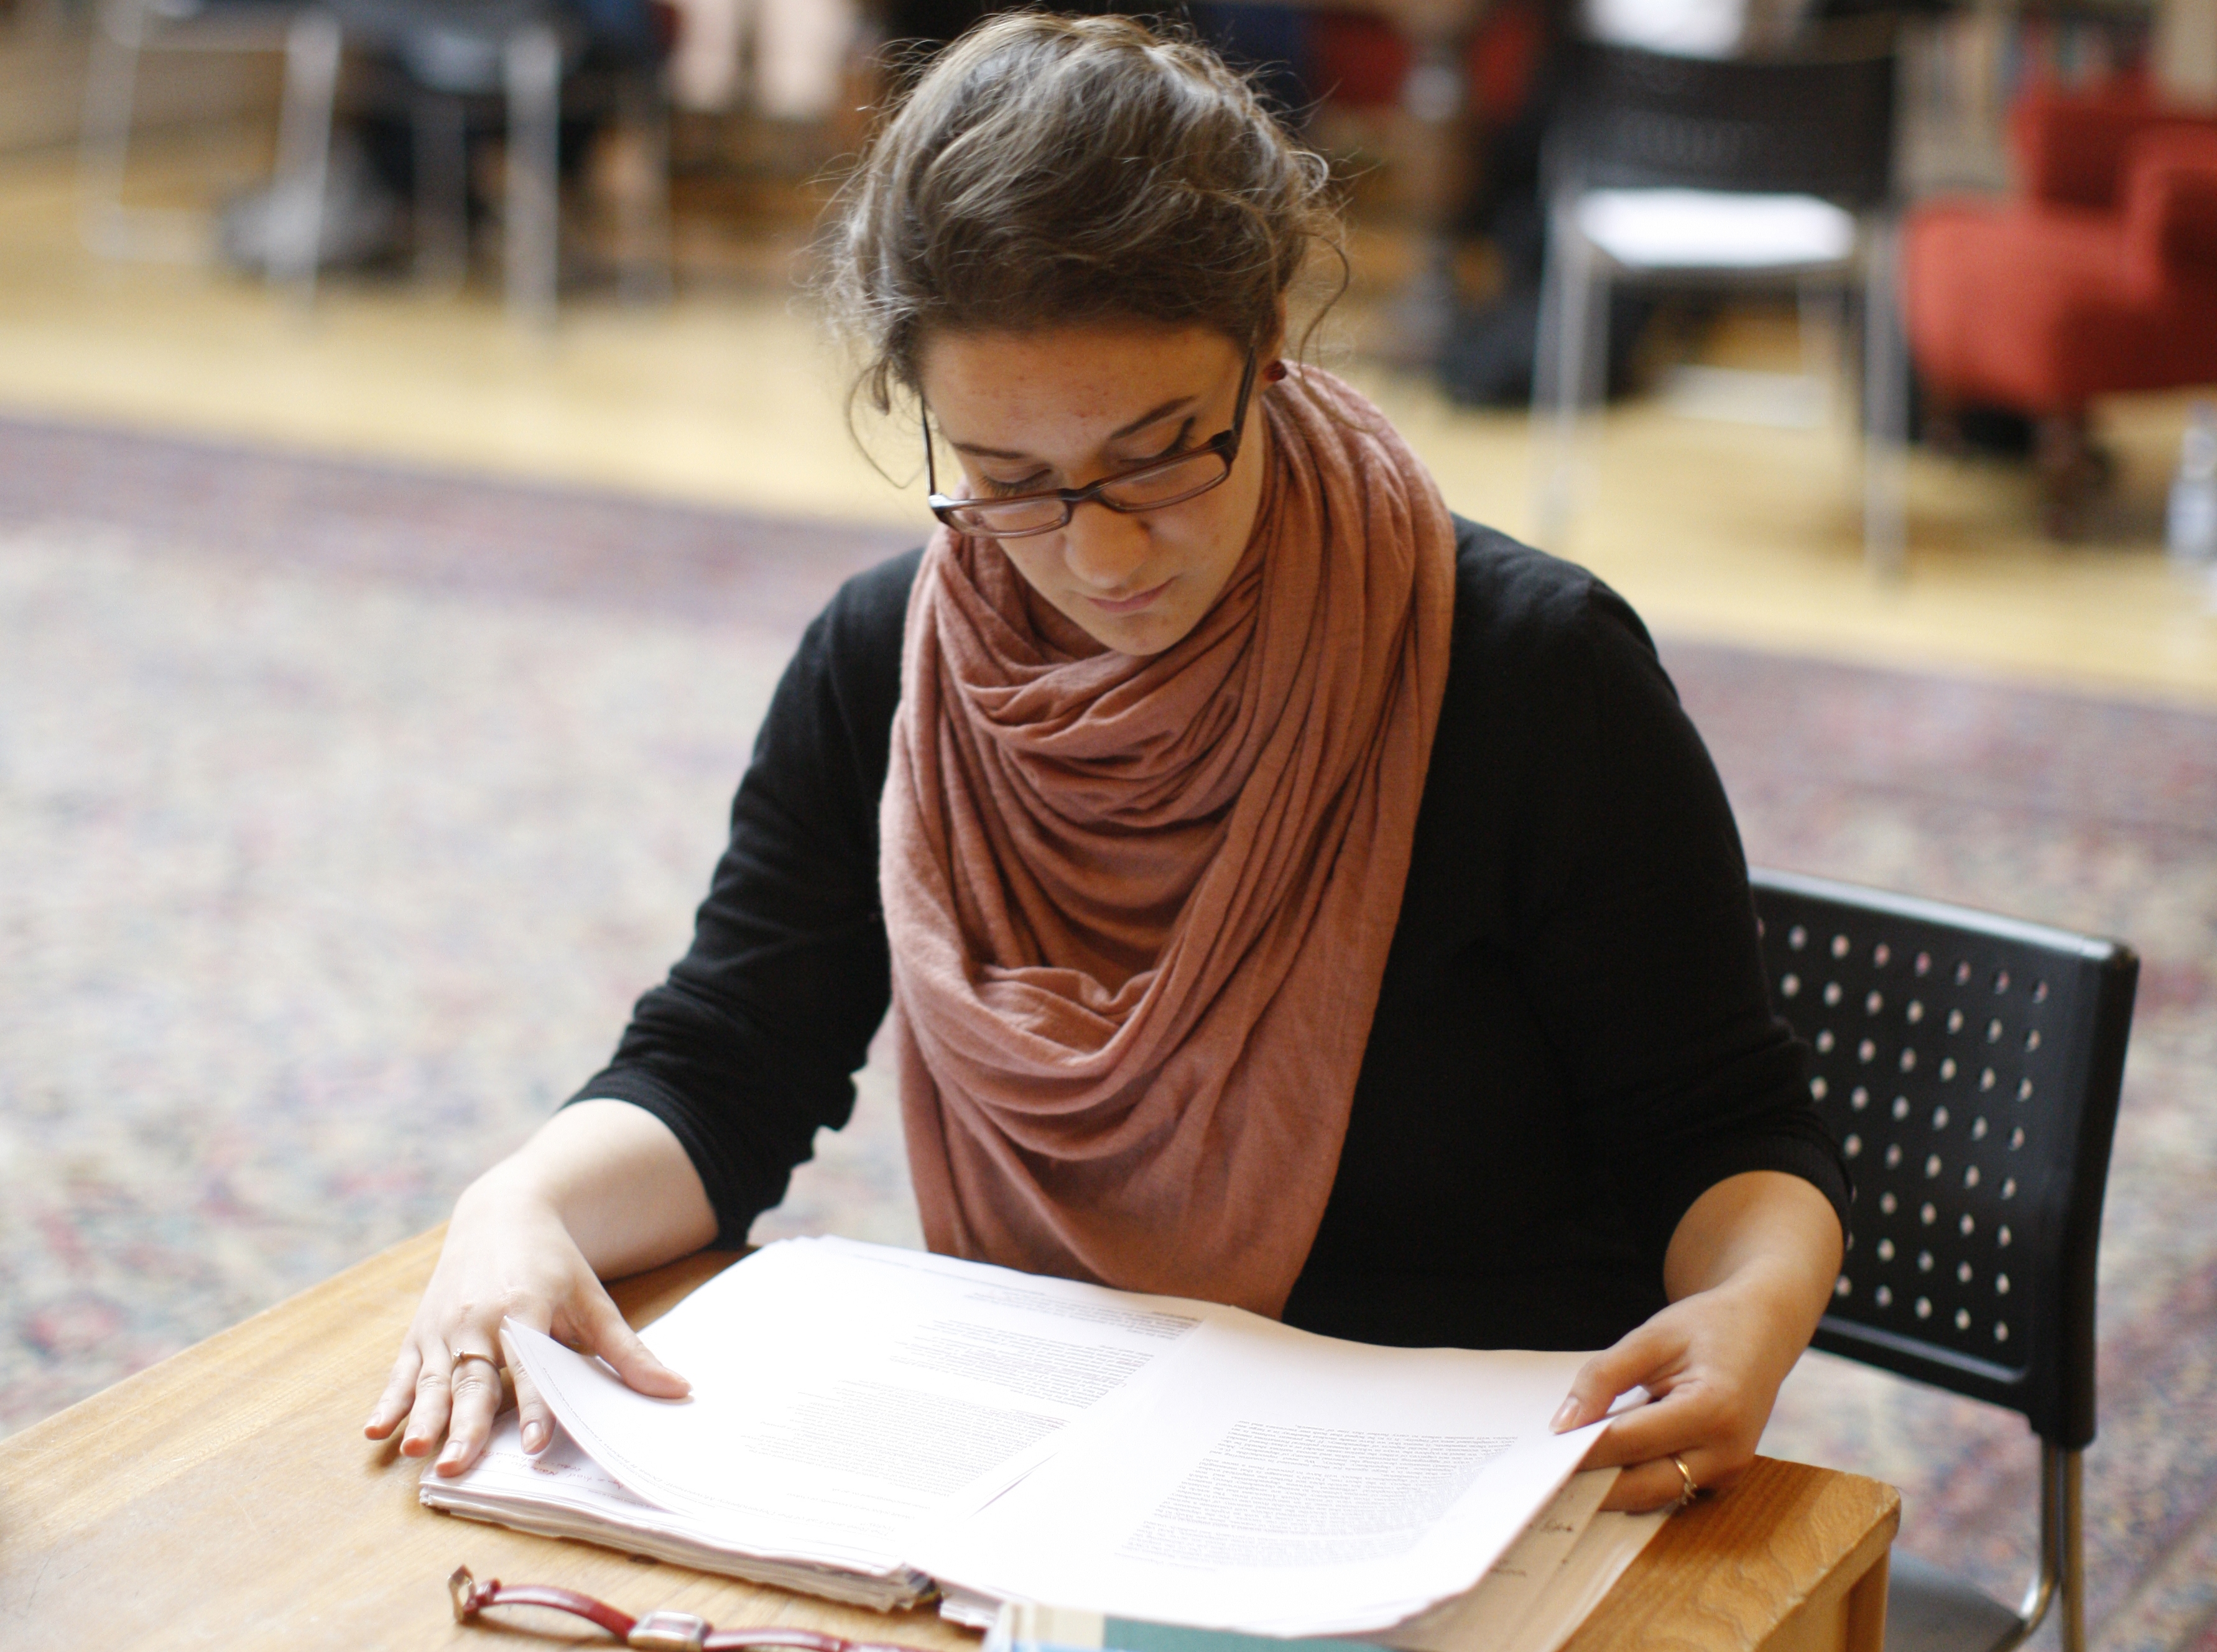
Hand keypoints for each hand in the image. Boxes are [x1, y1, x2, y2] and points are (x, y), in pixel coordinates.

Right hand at [363, 1174, 688, 1475]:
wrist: (502, 1211)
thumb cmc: (554, 1264)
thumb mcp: (593, 1300)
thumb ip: (628, 1352)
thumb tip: (679, 1391)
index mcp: (526, 1308)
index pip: (533, 1368)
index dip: (537, 1409)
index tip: (538, 1447)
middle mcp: (479, 1318)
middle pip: (474, 1381)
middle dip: (465, 1425)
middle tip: (456, 1467)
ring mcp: (444, 1326)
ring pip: (432, 1380)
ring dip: (422, 1419)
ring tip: (415, 1453)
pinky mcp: (420, 1330)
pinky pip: (402, 1370)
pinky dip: (389, 1399)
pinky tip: (374, 1429)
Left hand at [1551, 1171, 1842, 1512]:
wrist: (1763, 1330)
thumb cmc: (1708, 1326)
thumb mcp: (1650, 1337)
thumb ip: (1603, 1377)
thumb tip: (1564, 1423)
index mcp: (1712, 1410)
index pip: (1630, 1442)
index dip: (1582, 1449)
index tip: (1541, 1453)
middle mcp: (1727, 1451)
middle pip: (1644, 1485)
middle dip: (1592, 1483)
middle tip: (1543, 1477)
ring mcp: (1729, 1470)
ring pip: (1656, 1495)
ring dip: (1611, 1487)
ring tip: (1564, 1473)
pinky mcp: (1724, 1476)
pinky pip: (1671, 1487)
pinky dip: (1635, 1479)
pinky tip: (1602, 1465)